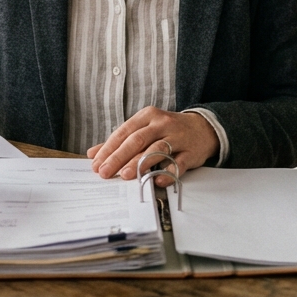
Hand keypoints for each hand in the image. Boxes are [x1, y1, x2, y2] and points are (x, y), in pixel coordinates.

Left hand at [88, 107, 218, 186]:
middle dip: (119, 157)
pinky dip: (168, 172)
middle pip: (137, 140)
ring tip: (126, 175)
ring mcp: (178, 137)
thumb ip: (119, 141)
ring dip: (140, 163)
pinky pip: (178, 163)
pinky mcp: (191, 152)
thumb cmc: (168, 130)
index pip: (124, 132)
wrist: (203, 128)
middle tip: (105, 172)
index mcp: (147, 116)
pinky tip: (157, 180)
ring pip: (156, 149)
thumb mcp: (144, 128)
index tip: (96, 164)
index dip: (108, 149)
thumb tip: (93, 153)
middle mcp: (161, 124)